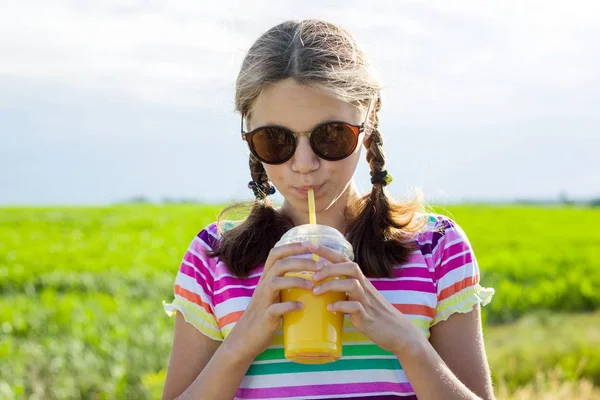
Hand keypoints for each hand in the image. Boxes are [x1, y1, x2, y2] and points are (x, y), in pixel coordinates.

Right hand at [225, 242, 321, 360]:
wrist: (245, 338)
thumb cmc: (264, 315)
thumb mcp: (273, 295)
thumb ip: (286, 284)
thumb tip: (311, 276)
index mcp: (266, 278)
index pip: (276, 253)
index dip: (293, 246)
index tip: (311, 244)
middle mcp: (263, 285)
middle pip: (279, 264)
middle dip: (301, 261)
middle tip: (321, 265)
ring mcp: (263, 301)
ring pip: (275, 282)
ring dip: (295, 281)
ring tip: (312, 285)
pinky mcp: (265, 317)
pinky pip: (276, 308)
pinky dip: (289, 306)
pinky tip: (301, 306)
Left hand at [309, 243, 421, 354]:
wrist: (397, 331)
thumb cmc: (374, 314)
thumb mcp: (359, 297)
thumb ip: (343, 289)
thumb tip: (319, 285)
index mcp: (360, 280)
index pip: (343, 259)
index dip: (327, 251)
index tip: (310, 245)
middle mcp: (364, 286)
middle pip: (349, 266)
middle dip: (328, 267)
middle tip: (312, 275)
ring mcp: (367, 301)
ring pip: (352, 284)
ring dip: (331, 285)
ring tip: (316, 292)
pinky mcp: (367, 316)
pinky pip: (355, 307)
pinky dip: (341, 306)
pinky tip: (330, 309)